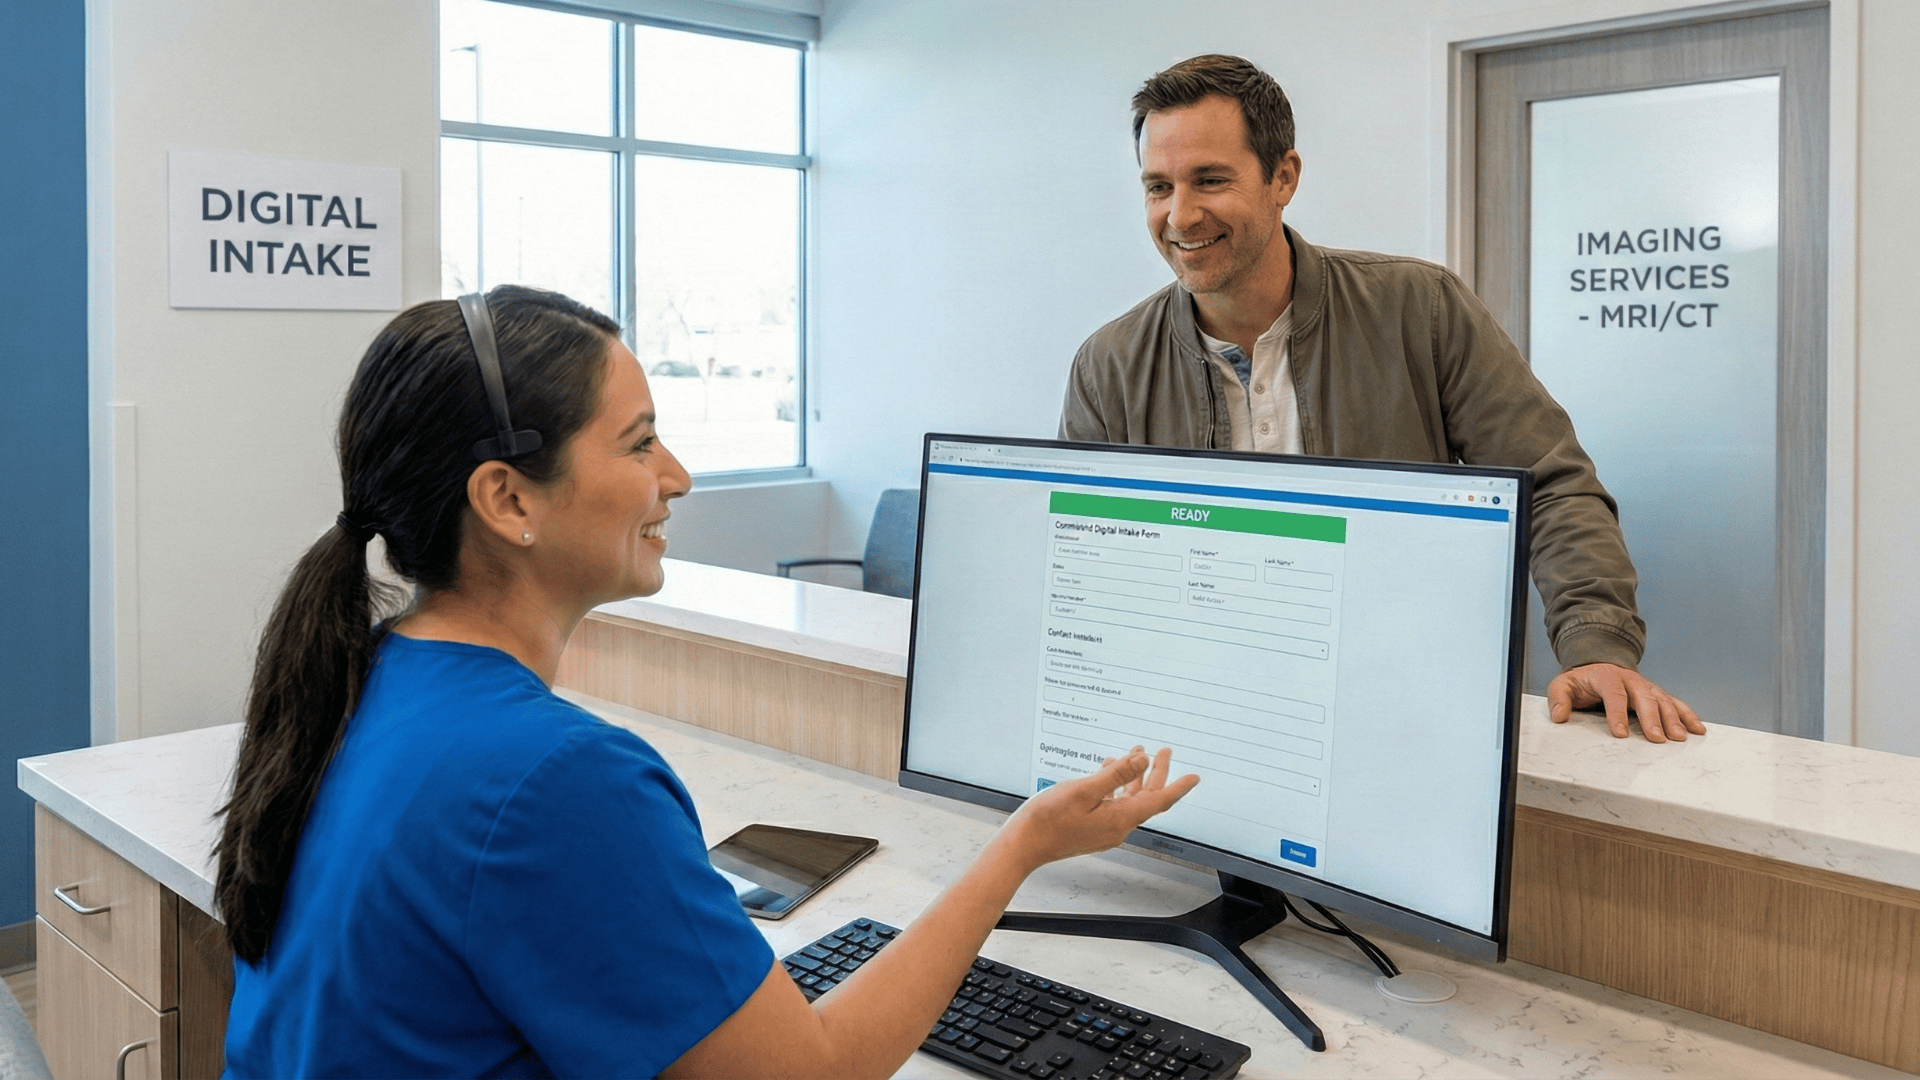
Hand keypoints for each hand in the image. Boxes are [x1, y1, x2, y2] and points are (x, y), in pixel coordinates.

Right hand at [1001, 747, 1198, 870]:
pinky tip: (1107, 770)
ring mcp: (1105, 830)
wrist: (1023, 846)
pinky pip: (1113, 805)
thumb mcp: (1084, 789)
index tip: (1195, 777)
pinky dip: (1116, 786)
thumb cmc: (1048, 819)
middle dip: (1157, 773)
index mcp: (1120, 818)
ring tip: (1135, 754)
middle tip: (1163, 751)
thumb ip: (1116, 775)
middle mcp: (1117, 827)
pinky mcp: (1093, 829)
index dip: (1179, 786)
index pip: (1159, 800)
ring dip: (1134, 777)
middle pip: (1147, 798)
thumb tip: (1142, 761)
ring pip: (1130, 800)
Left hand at [1548, 663, 1704, 742]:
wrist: (1598, 665)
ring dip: (1673, 719)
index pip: (1613, 694)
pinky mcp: (1656, 694)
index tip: (1620, 733)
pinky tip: (1698, 729)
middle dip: (1652, 719)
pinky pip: (1675, 703)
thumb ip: (1559, 698)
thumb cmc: (1581, 681)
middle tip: (1658, 739)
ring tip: (1680, 738)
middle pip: (1644, 698)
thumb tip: (1559, 716)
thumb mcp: (1563, 685)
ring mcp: (1646, 686)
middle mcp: (1630, 680)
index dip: (1617, 713)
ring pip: (1662, 701)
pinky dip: (1687, 715)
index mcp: (1607, 676)